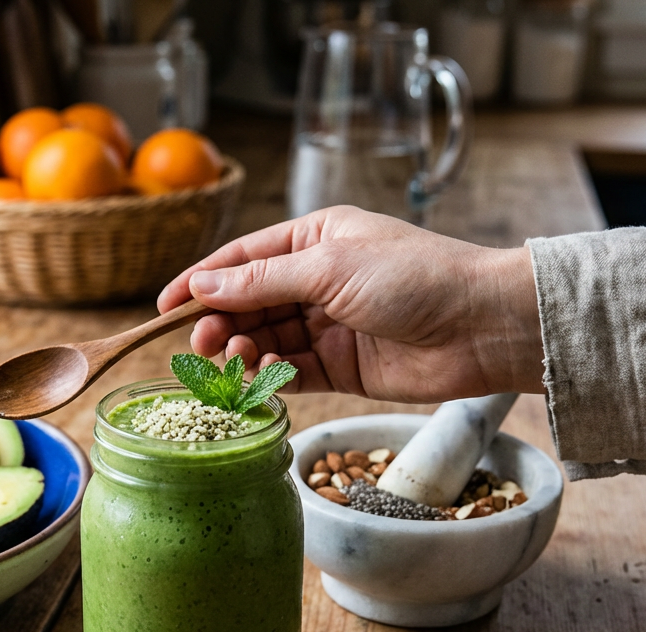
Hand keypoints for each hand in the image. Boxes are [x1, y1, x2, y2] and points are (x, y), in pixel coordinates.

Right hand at [157, 206, 544, 402]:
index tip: (164, 307)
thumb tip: (203, 286)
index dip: (201, 281)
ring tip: (234, 361)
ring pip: (266, 339)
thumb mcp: (330, 267)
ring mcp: (329, 325)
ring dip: (244, 351)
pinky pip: (292, 372)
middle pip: (249, 302)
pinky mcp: (342, 367)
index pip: (243, 259)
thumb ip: (263, 281)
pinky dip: (270, 376)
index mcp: (315, 238)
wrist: (480, 326)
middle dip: (221, 322)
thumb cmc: (415, 276)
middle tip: (203, 344)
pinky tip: (259, 378)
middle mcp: (318, 279)